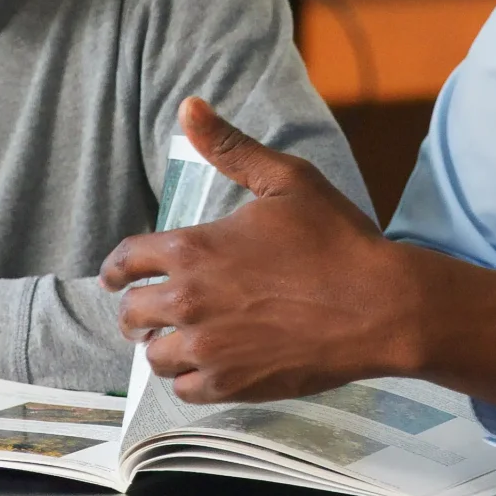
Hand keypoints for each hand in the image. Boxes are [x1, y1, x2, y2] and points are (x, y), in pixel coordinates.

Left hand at [99, 98, 495, 407]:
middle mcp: (188, 300)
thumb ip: (231, 146)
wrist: (380, 307)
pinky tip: (207, 365)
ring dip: (163, 345)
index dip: (115, 269)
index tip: (115, 277)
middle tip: (148, 312)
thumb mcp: (287, 179)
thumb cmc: (337, 240)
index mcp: (193, 248)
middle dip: (136, 310)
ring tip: (179, 340)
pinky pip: (184, 389)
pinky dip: (189, 378)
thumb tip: (189, 106)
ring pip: (155, 356)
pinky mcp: (231, 383)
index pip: (124, 261)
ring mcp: (208, 346)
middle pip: (131, 313)